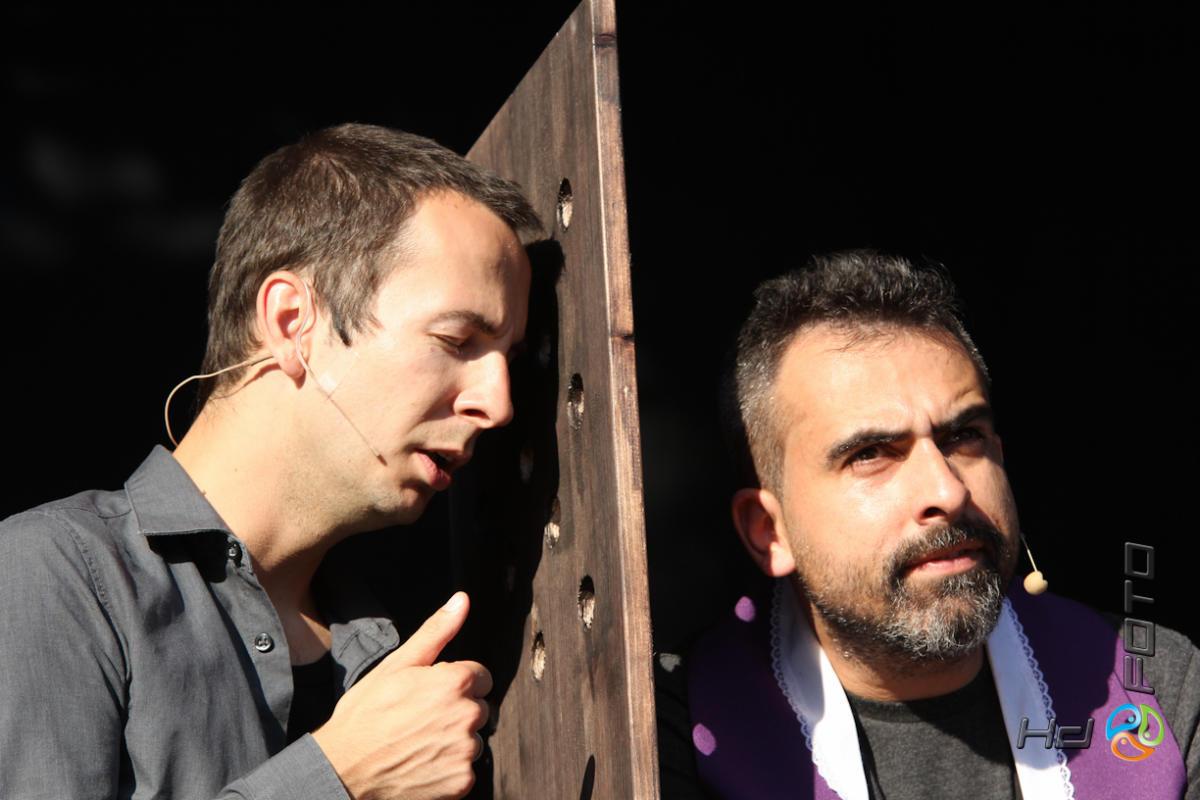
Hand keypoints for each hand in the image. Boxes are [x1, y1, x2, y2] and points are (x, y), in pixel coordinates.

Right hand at [312, 592, 491, 799]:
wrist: (344, 768)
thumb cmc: (367, 713)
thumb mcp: (398, 664)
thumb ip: (437, 631)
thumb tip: (462, 600)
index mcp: (456, 682)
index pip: (480, 677)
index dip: (456, 683)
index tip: (431, 693)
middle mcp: (468, 716)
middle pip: (478, 708)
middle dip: (456, 710)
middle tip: (420, 718)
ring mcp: (466, 751)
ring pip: (473, 739)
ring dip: (454, 741)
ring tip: (419, 742)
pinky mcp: (461, 781)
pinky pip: (466, 769)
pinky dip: (449, 768)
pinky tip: (422, 763)